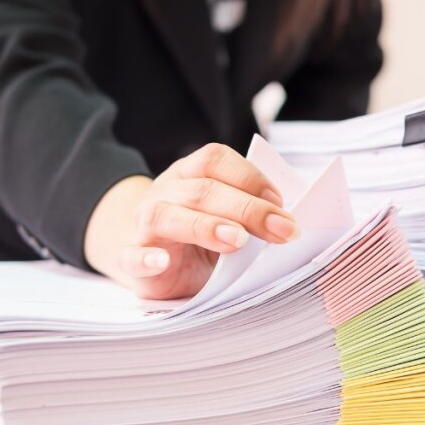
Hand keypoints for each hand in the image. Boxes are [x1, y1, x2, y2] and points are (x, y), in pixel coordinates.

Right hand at [84, 143, 298, 298]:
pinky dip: (146, 258)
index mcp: (190, 174)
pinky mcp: (131, 259)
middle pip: (203, 190)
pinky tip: (161, 261)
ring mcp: (144, 225)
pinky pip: (132, 255)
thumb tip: (293, 224)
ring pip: (168, 215)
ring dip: (205, 226)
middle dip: (248, 209)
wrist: (154, 264)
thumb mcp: (229, 221)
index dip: (249, 176)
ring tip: (237, 241)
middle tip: (282, 230)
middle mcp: (165, 192)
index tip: (282, 202)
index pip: (215, 160)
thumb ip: (253, 218)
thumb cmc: (202, 240)